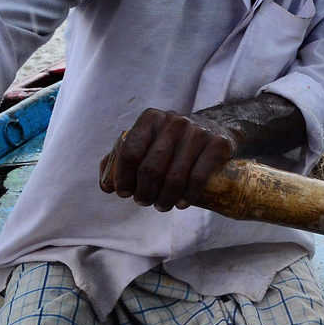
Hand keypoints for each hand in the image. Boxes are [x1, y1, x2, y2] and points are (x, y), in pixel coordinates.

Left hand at [99, 108, 238, 211]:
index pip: (130, 152)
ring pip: (174, 176)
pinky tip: (181, 204)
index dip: (123, 177)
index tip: (124, 193)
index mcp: (151, 118)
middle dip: (144, 192)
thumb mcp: (149, 139)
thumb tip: (106, 185)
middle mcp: (174, 121)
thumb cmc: (174, 140)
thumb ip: (123, 156)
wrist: (217, 128)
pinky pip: (198, 177)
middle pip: (150, 168)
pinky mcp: (217, 144)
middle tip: (144, 202)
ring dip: (164, 199)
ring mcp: (197, 132)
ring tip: (162, 206)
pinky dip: (187, 196)